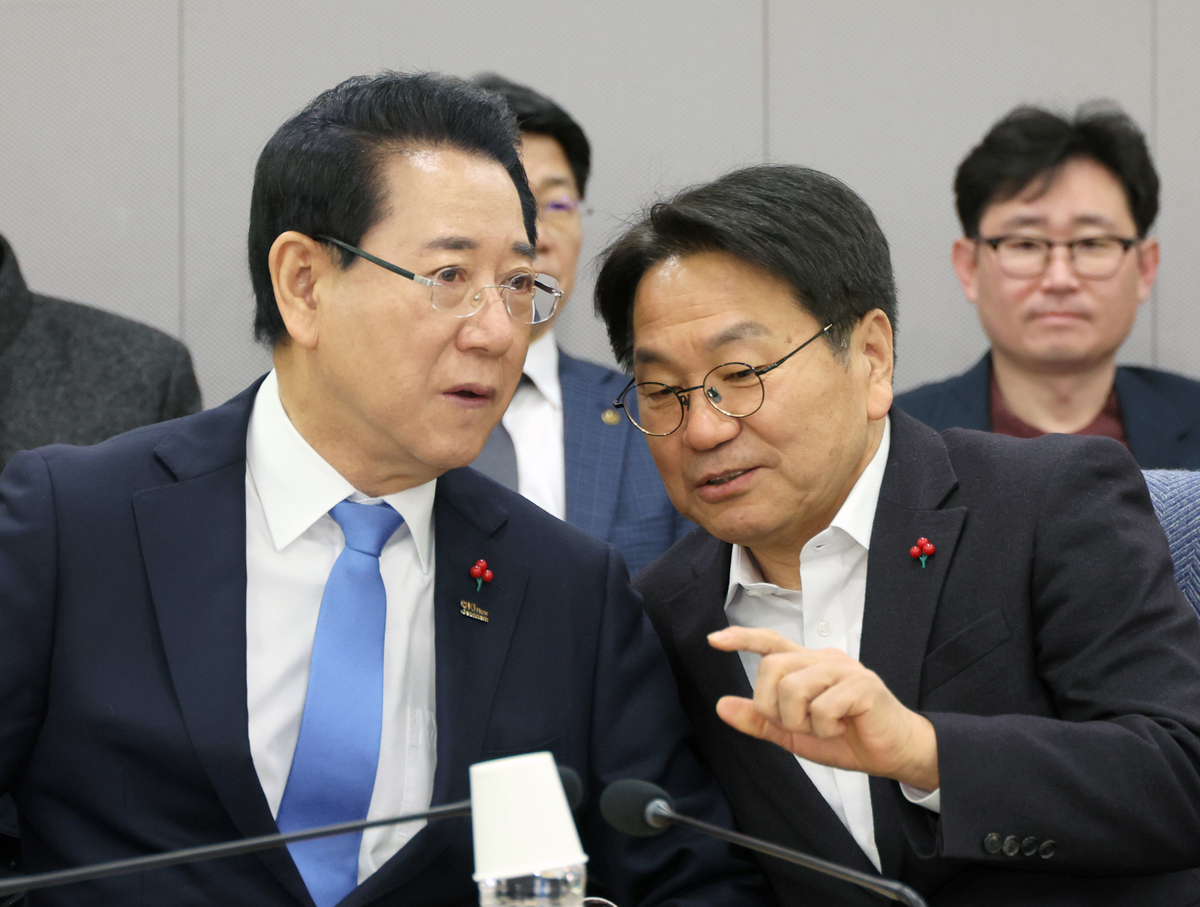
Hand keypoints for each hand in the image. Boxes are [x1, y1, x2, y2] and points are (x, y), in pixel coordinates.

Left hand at [708, 626, 938, 789]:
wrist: (894, 753)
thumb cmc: (847, 737)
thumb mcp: (794, 733)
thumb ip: (760, 720)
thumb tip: (722, 706)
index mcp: (807, 665)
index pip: (770, 642)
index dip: (742, 638)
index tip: (714, 640)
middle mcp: (823, 658)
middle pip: (772, 668)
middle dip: (773, 707)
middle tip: (799, 726)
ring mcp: (843, 668)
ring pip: (793, 688)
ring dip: (801, 722)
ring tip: (825, 728)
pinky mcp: (862, 685)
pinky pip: (821, 707)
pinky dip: (825, 729)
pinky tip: (843, 728)